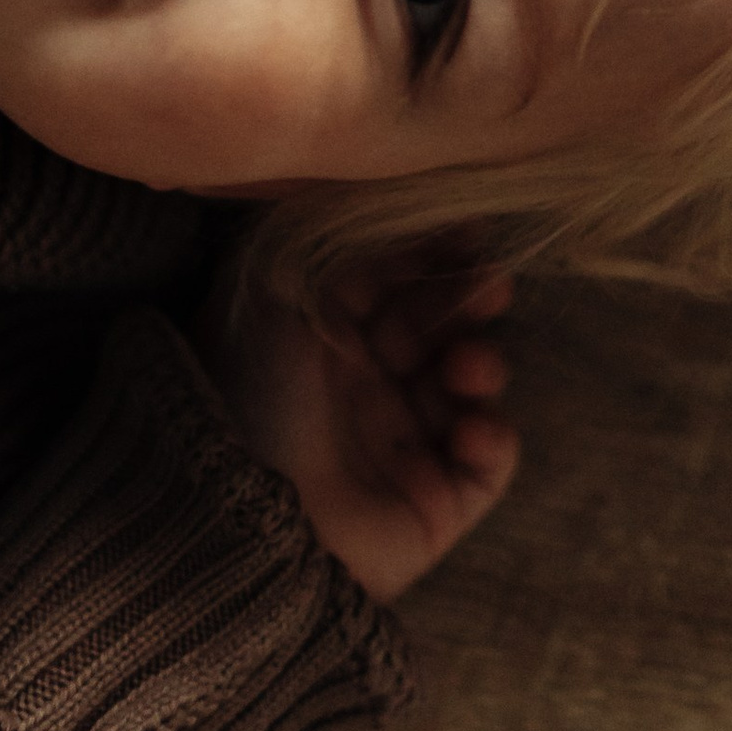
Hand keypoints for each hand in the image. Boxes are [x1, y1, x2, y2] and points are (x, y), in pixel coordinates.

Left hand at [197, 248, 518, 603]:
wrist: (238, 513)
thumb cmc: (248, 387)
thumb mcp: (276, 286)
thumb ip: (344, 243)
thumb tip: (414, 217)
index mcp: (325, 335)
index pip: (398, 282)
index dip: (436, 255)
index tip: (471, 233)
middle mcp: (364, 386)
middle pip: (438, 326)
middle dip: (467, 300)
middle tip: (490, 288)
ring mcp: (401, 445)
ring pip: (470, 386)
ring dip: (482, 364)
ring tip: (467, 367)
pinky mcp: (435, 504)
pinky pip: (488, 462)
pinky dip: (493, 438)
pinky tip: (470, 428)